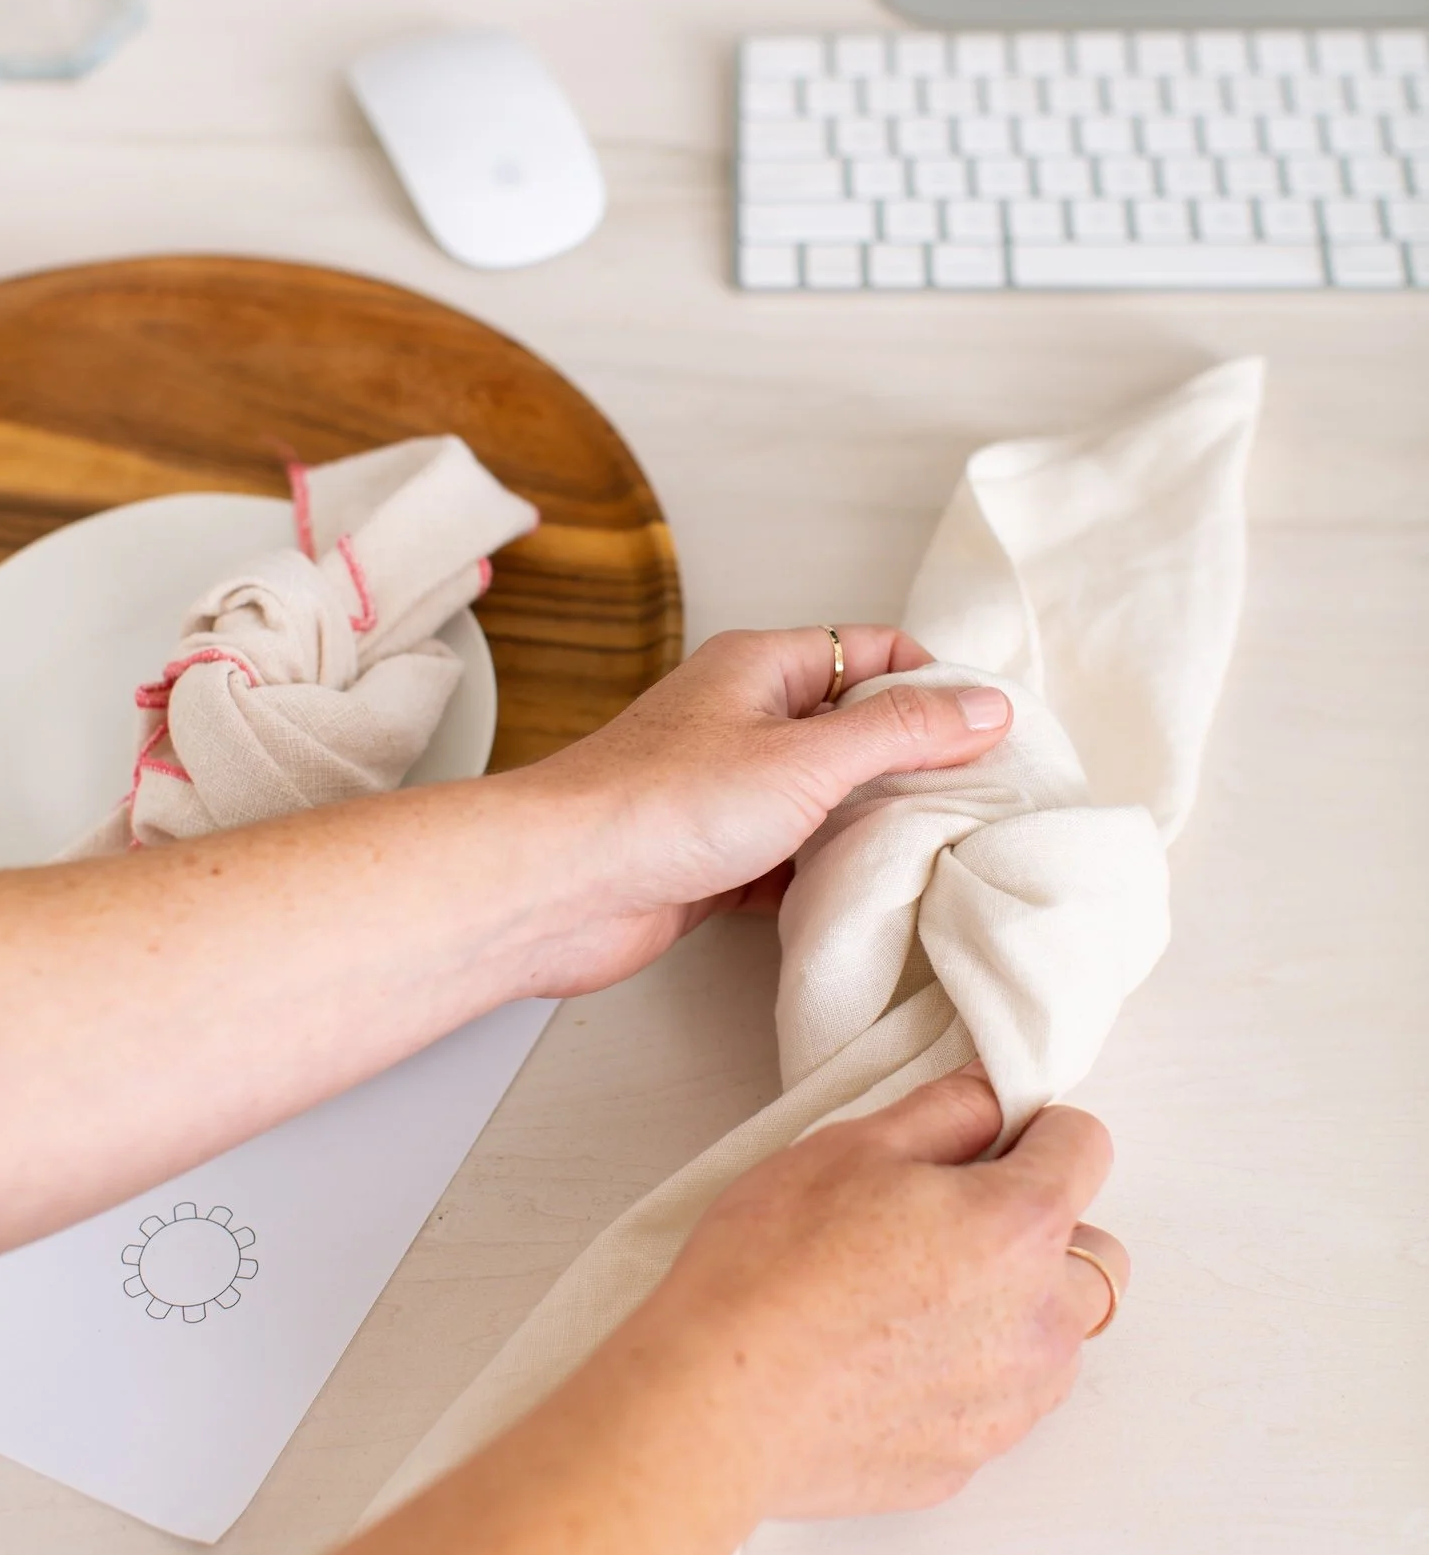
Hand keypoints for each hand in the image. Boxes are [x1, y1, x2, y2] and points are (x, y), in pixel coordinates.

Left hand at [513, 625, 1010, 993]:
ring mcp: (724, 790)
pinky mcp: (712, 857)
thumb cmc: (663, 804)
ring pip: (822, 800)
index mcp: (761, 667)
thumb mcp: (808, 758)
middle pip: (851, 729)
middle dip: (913, 762)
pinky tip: (866, 901)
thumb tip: (986, 707)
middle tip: (983, 802)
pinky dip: (826, 878)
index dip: (936, 685)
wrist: (561, 886)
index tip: (994, 733)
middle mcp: (742, 719)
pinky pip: (789, 860)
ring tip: (941, 855)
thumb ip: (902, 732)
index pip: (872, 654)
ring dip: (870, 826)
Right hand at [622, 1069, 1125, 1520]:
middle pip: (1095, 1252)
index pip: (1087, 1147)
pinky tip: (891, 1356)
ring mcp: (1010, 1401)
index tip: (992, 1140)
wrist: (714, 1404)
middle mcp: (1039, 1320)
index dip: (1038, 1130)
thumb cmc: (770, 1270)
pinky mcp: (970, 1458)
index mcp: (1019, 1224)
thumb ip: (946, 1110)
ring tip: (918, 1295)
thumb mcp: (850, 1146)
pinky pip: (1004, 1400)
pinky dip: (973, 1372)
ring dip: (1019, 1306)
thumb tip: (991, 1097)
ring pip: (1059, 1335)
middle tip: (954, 1219)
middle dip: (1045, 1227)